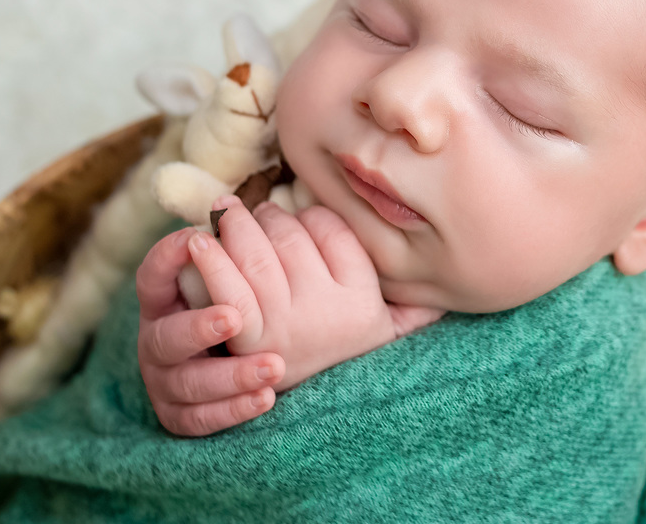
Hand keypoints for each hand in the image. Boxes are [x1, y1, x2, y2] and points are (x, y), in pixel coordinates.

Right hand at [136, 227, 286, 435]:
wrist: (223, 367)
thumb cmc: (229, 306)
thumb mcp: (223, 277)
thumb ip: (229, 252)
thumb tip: (249, 208)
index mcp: (162, 301)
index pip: (152, 276)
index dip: (166, 259)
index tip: (195, 239)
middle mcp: (157, 340)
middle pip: (166, 336)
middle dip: (198, 327)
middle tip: (235, 317)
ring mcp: (166, 381)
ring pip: (190, 382)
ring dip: (231, 375)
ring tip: (274, 366)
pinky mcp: (182, 416)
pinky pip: (205, 419)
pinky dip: (235, 409)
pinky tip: (267, 397)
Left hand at [188, 195, 444, 390]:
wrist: (301, 433)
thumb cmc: (338, 365)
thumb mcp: (381, 340)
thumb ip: (411, 313)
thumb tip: (450, 292)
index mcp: (362, 304)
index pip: (332, 231)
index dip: (309, 216)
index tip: (298, 217)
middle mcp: (326, 314)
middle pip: (291, 238)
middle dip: (268, 217)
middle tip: (252, 212)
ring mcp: (285, 328)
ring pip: (258, 256)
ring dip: (236, 227)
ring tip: (222, 212)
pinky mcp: (243, 342)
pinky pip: (228, 290)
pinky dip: (210, 263)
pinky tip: (196, 242)